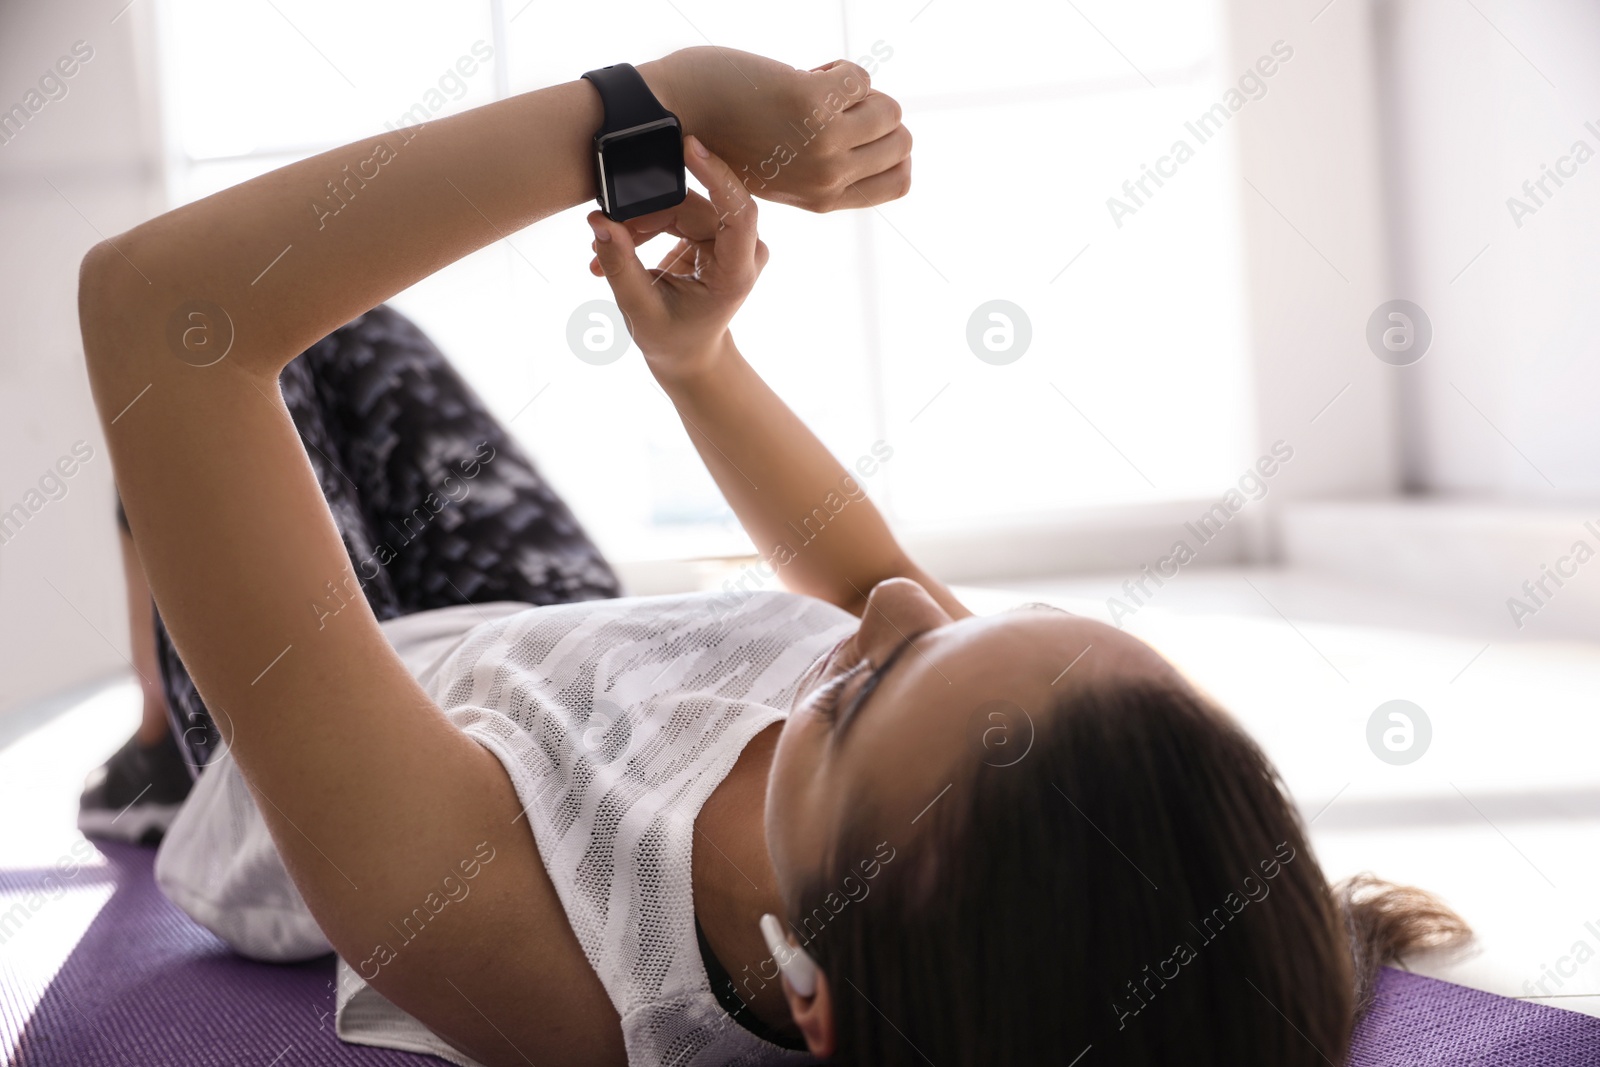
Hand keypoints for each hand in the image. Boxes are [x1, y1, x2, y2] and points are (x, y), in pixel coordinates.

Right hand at [587, 136, 766, 384]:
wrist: (688, 354)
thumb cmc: (672, 340)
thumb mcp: (640, 309)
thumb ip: (620, 265)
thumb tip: (599, 221)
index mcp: (737, 272)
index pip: (739, 211)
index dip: (717, 174)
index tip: (689, 147)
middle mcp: (741, 250)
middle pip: (692, 206)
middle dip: (644, 217)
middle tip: (605, 234)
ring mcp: (728, 239)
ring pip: (678, 206)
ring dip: (637, 225)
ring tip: (604, 254)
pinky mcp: (711, 232)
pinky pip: (674, 212)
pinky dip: (643, 228)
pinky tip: (619, 246)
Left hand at [639, 47, 910, 212]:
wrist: (670, 119)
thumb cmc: (718, 137)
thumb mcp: (777, 169)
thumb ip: (817, 164)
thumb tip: (866, 128)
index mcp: (823, 199)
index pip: (899, 182)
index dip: (887, 149)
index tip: (852, 130)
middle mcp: (828, 179)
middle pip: (901, 141)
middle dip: (873, 113)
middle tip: (830, 106)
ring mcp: (824, 145)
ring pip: (889, 108)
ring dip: (856, 90)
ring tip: (815, 88)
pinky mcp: (813, 105)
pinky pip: (860, 77)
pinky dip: (837, 68)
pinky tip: (801, 74)